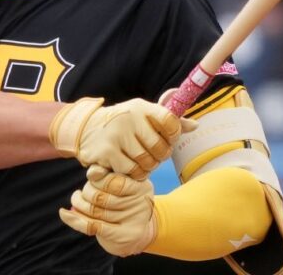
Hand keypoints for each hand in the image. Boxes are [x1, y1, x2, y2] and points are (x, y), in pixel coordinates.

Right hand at [49, 97, 196, 179]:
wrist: (87, 129)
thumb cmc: (124, 124)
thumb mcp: (145, 117)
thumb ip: (169, 122)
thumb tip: (195, 126)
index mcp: (142, 107)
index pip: (171, 121)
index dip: (175, 135)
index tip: (168, 138)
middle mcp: (129, 118)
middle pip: (161, 148)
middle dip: (160, 156)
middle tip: (153, 155)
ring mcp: (117, 135)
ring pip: (147, 163)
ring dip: (147, 167)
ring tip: (141, 161)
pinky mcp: (106, 152)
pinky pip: (131, 171)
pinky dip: (133, 173)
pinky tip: (128, 166)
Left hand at [60, 165, 155, 256]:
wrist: (134, 233)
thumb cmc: (123, 201)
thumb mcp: (119, 184)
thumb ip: (106, 175)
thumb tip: (92, 172)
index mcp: (141, 184)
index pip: (112, 180)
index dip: (96, 179)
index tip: (91, 178)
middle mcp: (140, 202)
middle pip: (101, 196)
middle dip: (86, 192)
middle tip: (83, 193)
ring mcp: (133, 221)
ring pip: (95, 211)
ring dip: (79, 205)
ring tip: (76, 200)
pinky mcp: (124, 236)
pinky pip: (93, 226)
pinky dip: (74, 219)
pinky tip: (64, 213)